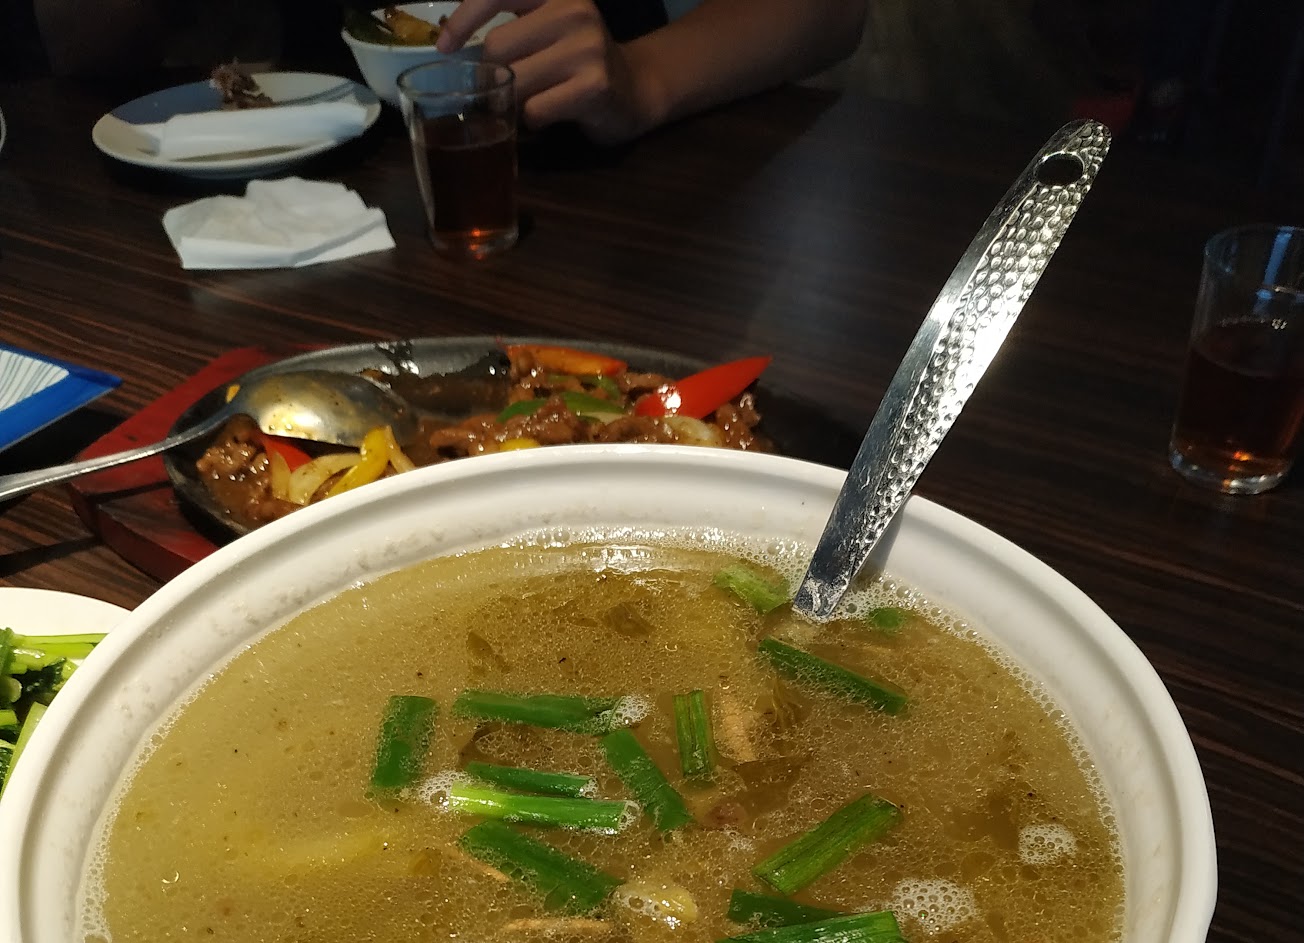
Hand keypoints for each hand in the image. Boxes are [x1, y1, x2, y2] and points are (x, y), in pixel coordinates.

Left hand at [436, 0, 653, 144]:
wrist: (636, 90)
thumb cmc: (579, 61)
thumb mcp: (547, 28)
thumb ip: (510, 27)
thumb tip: (449, 45)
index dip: (463, 20)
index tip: (444, 47)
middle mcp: (575, 10)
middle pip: (497, 48)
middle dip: (491, 75)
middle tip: (502, 89)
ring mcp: (587, 48)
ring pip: (515, 81)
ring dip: (513, 101)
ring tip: (534, 99)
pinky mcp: (594, 86)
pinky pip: (535, 109)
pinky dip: (534, 119)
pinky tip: (553, 113)